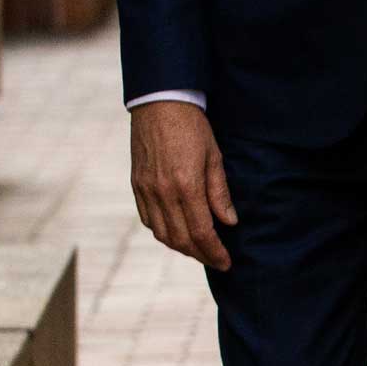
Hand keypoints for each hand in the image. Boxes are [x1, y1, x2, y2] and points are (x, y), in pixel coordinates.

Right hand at [129, 100, 236, 269]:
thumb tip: (229, 222)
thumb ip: (219, 193)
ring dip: (181, 247)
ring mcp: (146, 190)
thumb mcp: (214, 157)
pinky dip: (163, 232)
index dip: (215, 252)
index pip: (201, 232)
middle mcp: (162, 193)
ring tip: (200, 250)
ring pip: (162, 233)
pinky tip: (177, 233)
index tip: (226, 262)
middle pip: (181, 239)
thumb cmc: (192, 127)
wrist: (159, 103)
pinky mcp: (137, 185)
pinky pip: (148, 219)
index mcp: (186, 186)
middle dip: (200, 255)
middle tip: (216, 260)